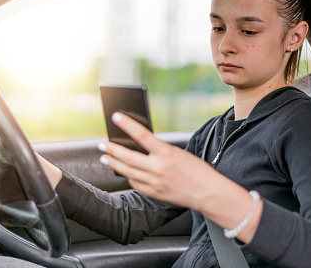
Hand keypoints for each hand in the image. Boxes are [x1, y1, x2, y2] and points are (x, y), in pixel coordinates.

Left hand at [98, 112, 226, 210]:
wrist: (208, 192)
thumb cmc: (197, 170)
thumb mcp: (180, 153)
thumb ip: (160, 150)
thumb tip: (141, 146)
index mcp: (167, 154)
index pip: (142, 135)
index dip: (127, 125)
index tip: (116, 116)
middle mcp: (159, 168)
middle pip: (128, 157)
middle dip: (112, 149)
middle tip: (102, 144)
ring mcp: (155, 183)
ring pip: (128, 172)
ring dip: (114, 163)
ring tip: (105, 157)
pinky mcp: (155, 193)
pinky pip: (136, 184)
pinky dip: (128, 176)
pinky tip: (124, 172)